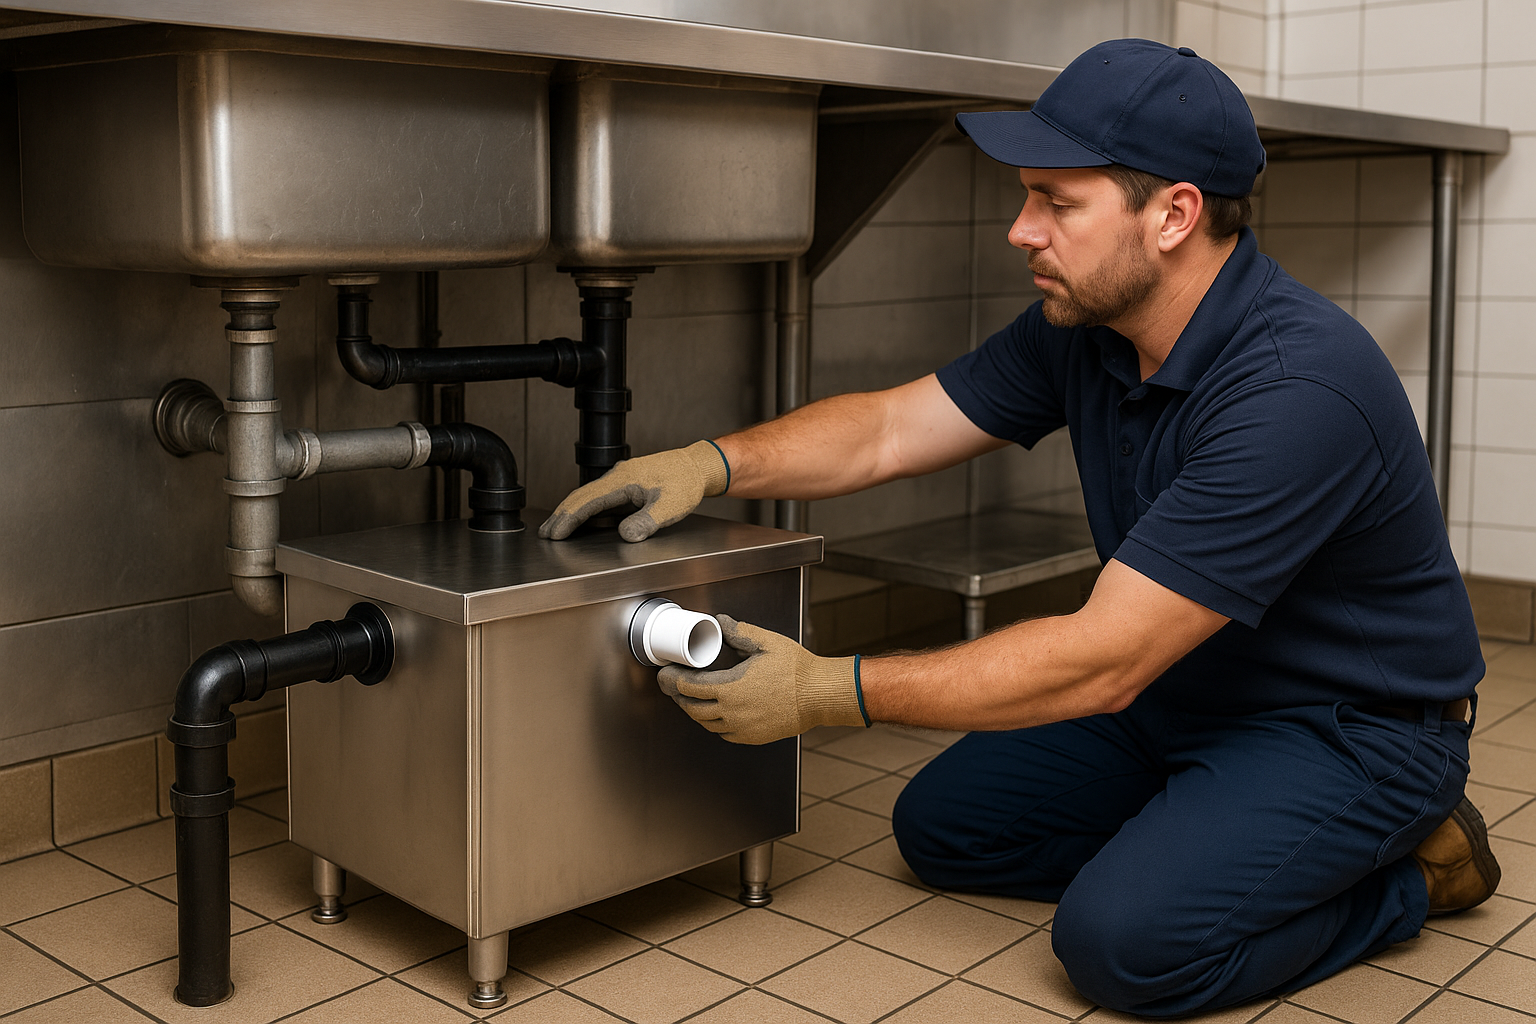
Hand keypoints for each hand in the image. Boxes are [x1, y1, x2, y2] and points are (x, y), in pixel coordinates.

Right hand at [539, 441, 728, 541]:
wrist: (698, 466)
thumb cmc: (686, 482)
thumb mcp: (670, 506)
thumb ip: (646, 521)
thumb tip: (625, 535)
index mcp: (624, 479)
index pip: (588, 500)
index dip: (569, 519)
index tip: (556, 533)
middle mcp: (618, 475)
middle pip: (581, 496)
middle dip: (562, 515)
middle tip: (546, 532)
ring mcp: (622, 479)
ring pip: (589, 496)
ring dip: (572, 512)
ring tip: (558, 528)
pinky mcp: (628, 484)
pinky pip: (600, 497)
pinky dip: (586, 509)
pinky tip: (583, 519)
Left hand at [657, 616, 867, 743]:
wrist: (818, 695)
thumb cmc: (797, 670)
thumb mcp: (766, 642)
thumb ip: (738, 632)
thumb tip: (719, 622)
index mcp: (730, 687)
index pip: (688, 686)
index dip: (671, 679)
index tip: (665, 673)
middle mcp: (731, 711)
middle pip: (691, 707)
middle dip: (678, 695)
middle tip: (672, 685)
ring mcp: (741, 727)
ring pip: (704, 722)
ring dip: (693, 710)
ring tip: (690, 698)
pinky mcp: (751, 737)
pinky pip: (722, 733)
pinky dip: (713, 723)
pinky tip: (715, 713)